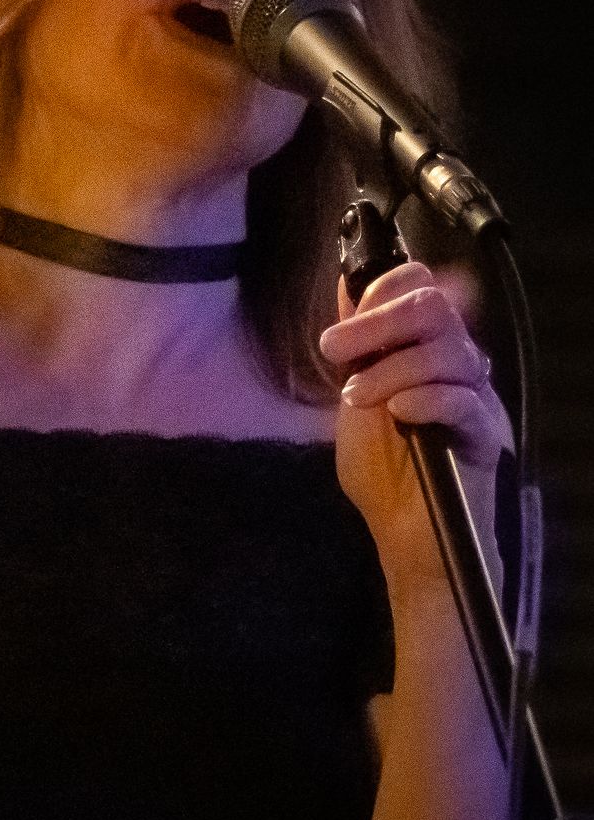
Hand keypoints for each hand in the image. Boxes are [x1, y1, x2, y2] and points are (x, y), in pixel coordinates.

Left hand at [318, 262, 511, 596]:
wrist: (403, 534)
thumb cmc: (381, 470)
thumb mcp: (354, 398)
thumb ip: (355, 346)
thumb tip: (347, 285)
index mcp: (426, 349)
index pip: (420, 288)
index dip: (378, 295)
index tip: (336, 335)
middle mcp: (457, 363)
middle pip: (435, 307)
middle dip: (378, 322)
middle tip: (334, 351)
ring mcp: (475, 396)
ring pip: (448, 350)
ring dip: (392, 369)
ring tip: (358, 399)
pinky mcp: (485, 434)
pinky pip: (464, 400)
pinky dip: (426, 398)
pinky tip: (398, 413)